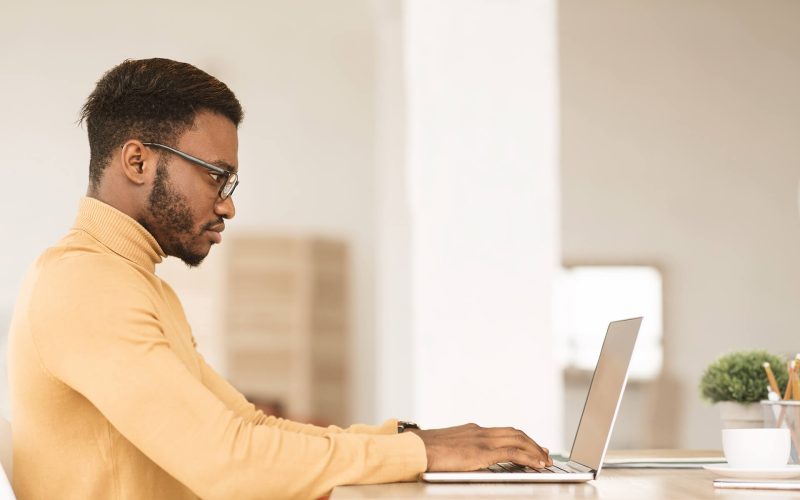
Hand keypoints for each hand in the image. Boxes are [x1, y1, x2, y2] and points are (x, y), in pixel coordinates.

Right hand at [409, 423, 551, 471]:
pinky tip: (536, 464)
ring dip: (534, 449)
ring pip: (518, 440)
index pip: (502, 431)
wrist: (414, 449)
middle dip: (532, 442)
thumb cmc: (423, 450)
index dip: (519, 438)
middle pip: (514, 433)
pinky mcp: (482, 452)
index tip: (530, 444)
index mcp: (471, 430)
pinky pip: (512, 453)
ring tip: (545, 459)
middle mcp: (479, 431)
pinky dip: (528, 457)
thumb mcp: (445, 447)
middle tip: (544, 452)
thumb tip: (462, 459)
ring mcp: (481, 440)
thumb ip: (458, 450)